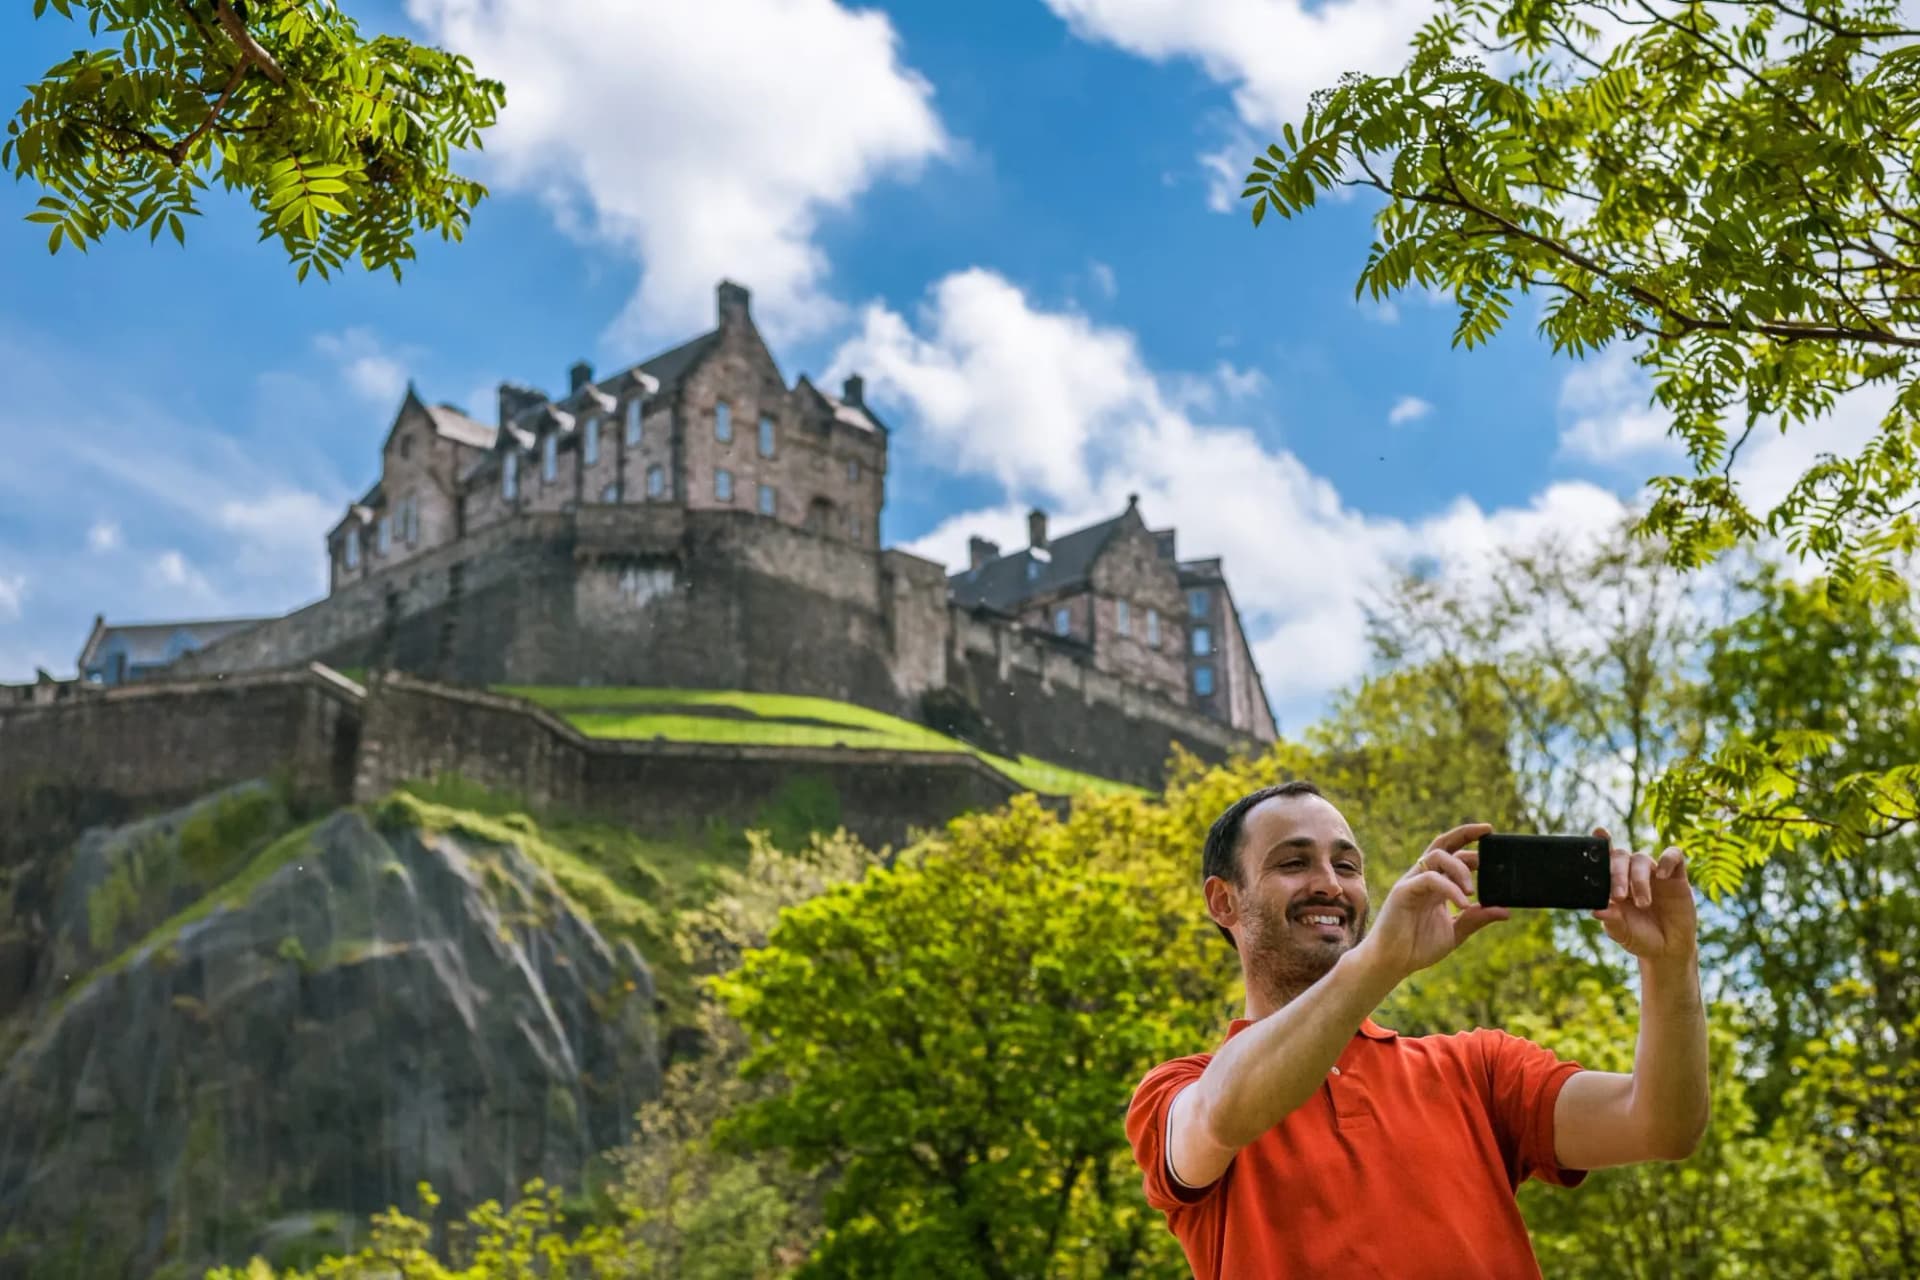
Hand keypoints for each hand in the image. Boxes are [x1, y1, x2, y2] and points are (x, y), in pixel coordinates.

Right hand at [1361, 822, 1510, 982]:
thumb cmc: (1418, 947)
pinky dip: (1450, 888)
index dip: (1473, 847)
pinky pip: (1430, 879)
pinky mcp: (1403, 891)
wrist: (1391, 963)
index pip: (1454, 855)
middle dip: (1465, 833)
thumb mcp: (1455, 932)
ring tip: (1472, 890)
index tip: (1494, 843)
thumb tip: (1506, 910)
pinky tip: (1464, 902)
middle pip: (1442, 843)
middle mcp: (1423, 878)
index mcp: (1436, 885)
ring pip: (1436, 855)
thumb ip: (1476, 918)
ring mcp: (1412, 882)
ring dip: (1460, 867)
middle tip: (1489, 832)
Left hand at [1591, 828, 1697, 963]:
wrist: (1668, 949)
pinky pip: (1674, 856)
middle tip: (1620, 896)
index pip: (1604, 858)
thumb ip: (1612, 921)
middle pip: (1621, 857)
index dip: (1600, 843)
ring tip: (1643, 903)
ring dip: (1639, 879)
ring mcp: (1654, 873)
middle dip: (1617, 874)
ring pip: (1642, 859)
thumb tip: (1597, 910)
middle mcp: (1631, 873)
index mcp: (1613, 883)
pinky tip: (1662, 876)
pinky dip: (1667, 861)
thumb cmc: (1640, 937)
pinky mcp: (1676, 877)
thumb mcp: (1623, 933)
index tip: (1599, 832)